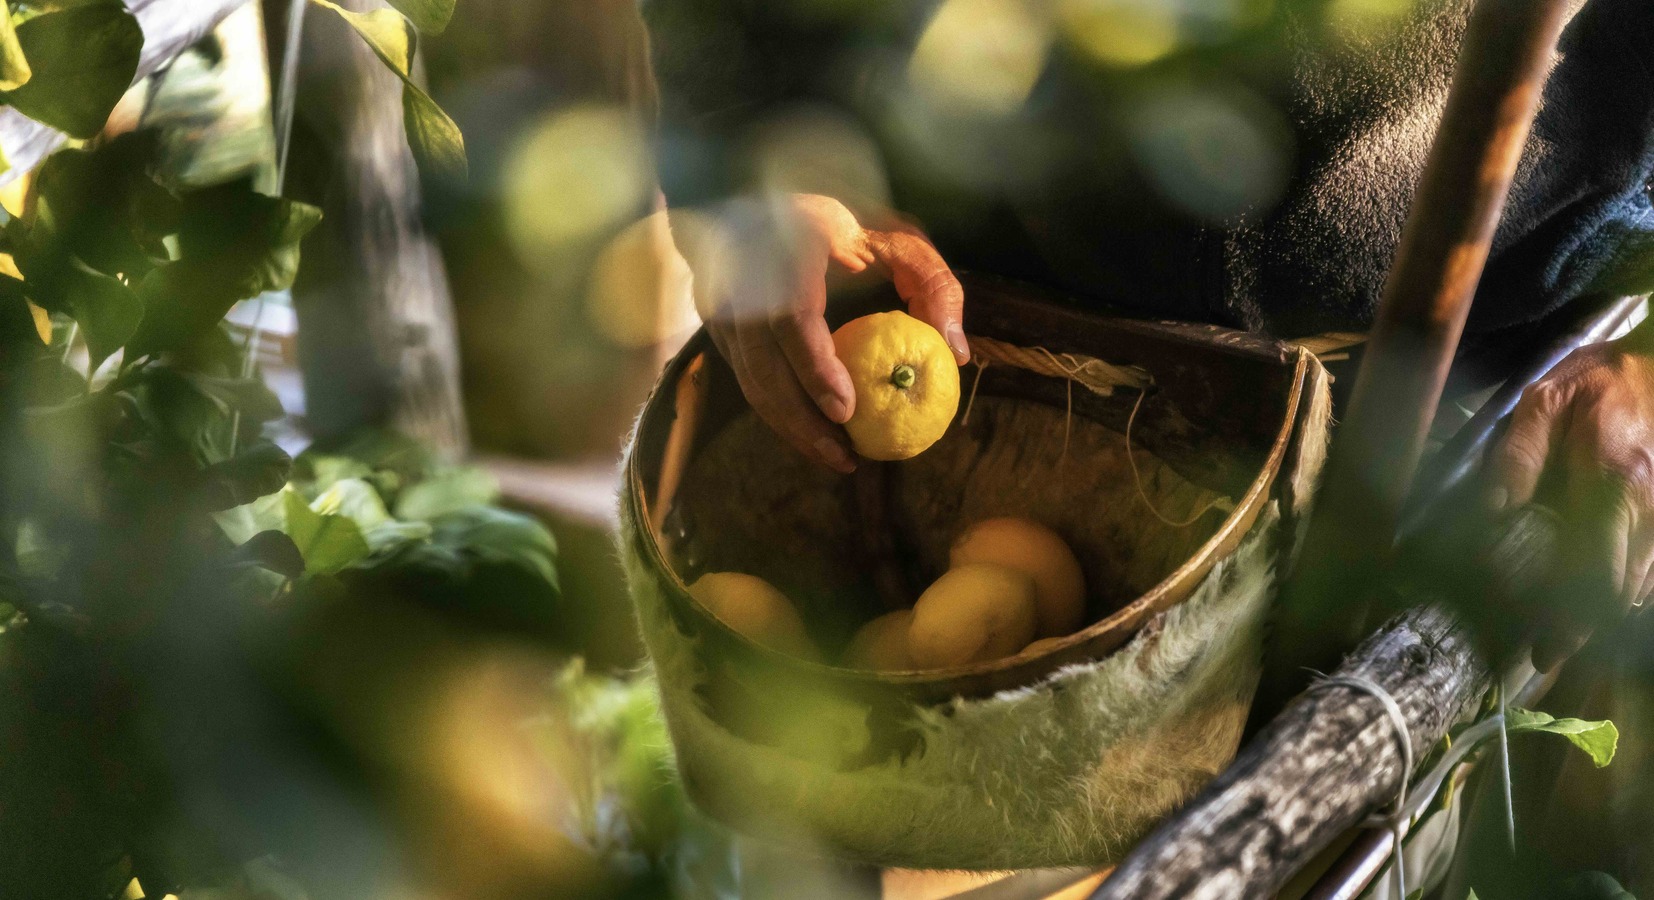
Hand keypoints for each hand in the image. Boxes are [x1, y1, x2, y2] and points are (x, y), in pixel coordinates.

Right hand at [670, 193, 968, 472]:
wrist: (757, 192)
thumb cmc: (840, 222)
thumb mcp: (897, 239)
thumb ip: (934, 286)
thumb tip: (956, 353)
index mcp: (789, 246)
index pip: (791, 317)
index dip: (815, 367)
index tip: (846, 409)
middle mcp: (744, 279)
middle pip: (763, 365)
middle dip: (803, 420)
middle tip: (847, 456)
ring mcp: (722, 305)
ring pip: (750, 380)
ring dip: (790, 426)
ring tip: (837, 457)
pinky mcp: (716, 326)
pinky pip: (746, 378)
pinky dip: (779, 411)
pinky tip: (813, 434)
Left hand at [1489, 336, 1653, 670]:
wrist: (1649, 363)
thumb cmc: (1593, 381)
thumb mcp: (1542, 402)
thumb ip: (1518, 455)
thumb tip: (1495, 508)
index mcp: (1616, 481)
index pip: (1599, 566)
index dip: (1575, 615)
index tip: (1548, 646)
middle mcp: (1649, 504)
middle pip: (1625, 587)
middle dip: (1589, 629)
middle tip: (1548, 655)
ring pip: (1644, 582)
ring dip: (1608, 614)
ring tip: (1568, 642)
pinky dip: (1629, 589)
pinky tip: (1601, 606)